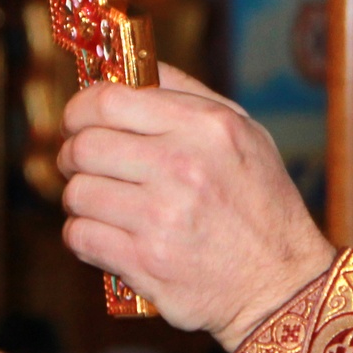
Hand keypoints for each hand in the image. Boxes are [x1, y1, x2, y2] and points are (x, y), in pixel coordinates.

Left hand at [60, 65, 336, 350]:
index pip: (108, 101)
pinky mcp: (145, 261)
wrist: (280, 283)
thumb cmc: (262, 203)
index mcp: (206, 127)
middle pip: (85, 146)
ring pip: (77, 193)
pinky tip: (105, 234)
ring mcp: (161, 216)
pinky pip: (80, 236)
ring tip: (100, 203)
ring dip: (80, 198)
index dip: (79, 109)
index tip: (77, 121)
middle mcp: (182, 166)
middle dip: (71, 155)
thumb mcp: (245, 133)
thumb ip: (188, 96)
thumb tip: (130, 70)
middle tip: (79, 164)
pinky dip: (84, 235)